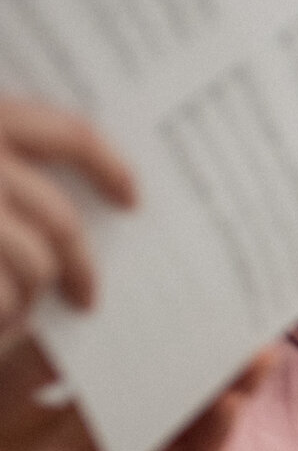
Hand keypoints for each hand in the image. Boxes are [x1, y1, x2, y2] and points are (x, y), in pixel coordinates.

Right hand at [0, 97, 132, 336]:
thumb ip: (18, 170)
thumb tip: (107, 191)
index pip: (66, 134)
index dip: (109, 167)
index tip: (133, 200)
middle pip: (59, 219)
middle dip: (79, 266)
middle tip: (89, 298)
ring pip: (37, 263)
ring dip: (30, 296)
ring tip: (14, 313)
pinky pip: (9, 296)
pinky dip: (6, 316)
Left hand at [0, 340, 268, 450]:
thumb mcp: (27, 364)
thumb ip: (71, 344)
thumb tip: (116, 306)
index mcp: (112, 400)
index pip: (176, 380)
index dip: (212, 360)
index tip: (243, 333)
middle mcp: (126, 438)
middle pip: (195, 418)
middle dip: (232, 389)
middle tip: (259, 361)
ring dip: (216, 434)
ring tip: (230, 405)